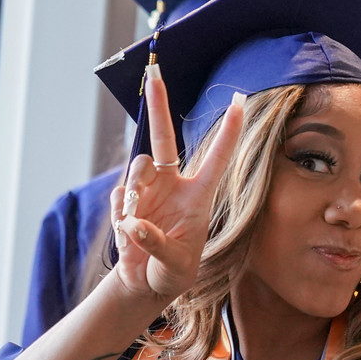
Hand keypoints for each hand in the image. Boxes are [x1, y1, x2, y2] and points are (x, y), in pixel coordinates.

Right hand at [106, 69, 244, 306]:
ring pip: (137, 168)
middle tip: (154, 74)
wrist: (146, 285)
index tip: (240, 100)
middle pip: (164, 138)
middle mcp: (173, 186)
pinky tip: (129, 237)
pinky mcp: (126, 202)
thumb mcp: (175, 266)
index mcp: (198, 196)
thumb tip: (134, 224)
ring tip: (135, 223)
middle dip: (158, 106)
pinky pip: (119, 197)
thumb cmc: (172, 273)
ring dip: (134, 190)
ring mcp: (148, 191)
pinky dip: (122, 217)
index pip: (217, 157)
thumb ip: (156, 244)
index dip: (229, 130)